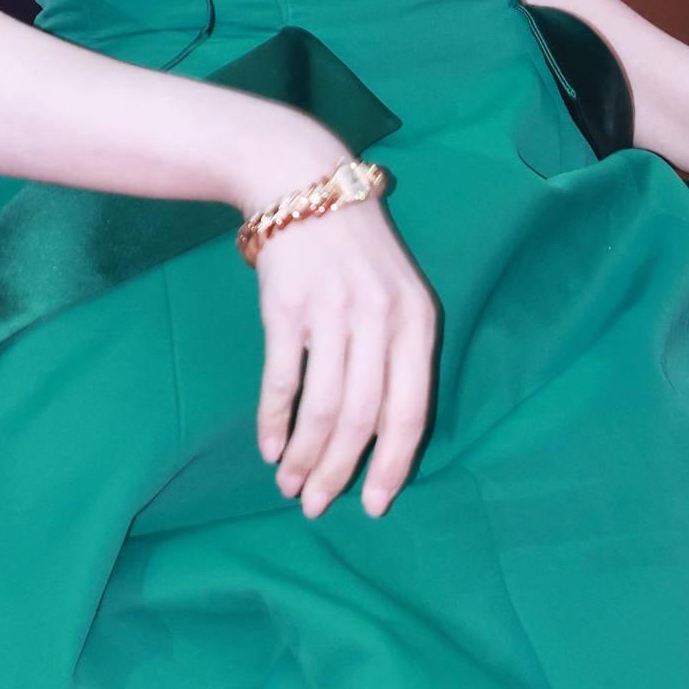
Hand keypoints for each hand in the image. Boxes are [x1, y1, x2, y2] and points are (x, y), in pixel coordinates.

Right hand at [251, 194, 439, 518]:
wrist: (303, 183)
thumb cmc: (355, 252)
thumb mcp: (395, 297)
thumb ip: (395, 358)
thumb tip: (380, 438)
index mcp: (418, 323)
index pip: (411, 412)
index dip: (392, 464)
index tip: (375, 505)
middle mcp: (380, 320)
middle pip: (363, 418)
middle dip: (340, 471)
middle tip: (319, 506)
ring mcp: (332, 312)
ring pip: (322, 407)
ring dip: (304, 455)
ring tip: (291, 485)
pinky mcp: (286, 307)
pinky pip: (282, 380)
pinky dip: (274, 421)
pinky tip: (270, 447)